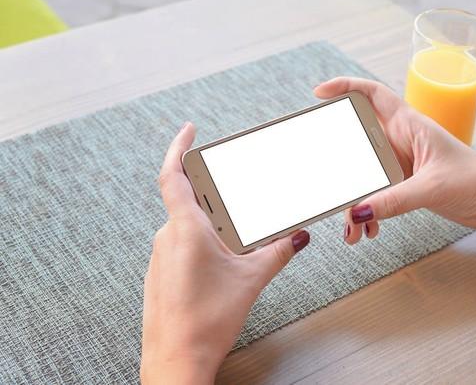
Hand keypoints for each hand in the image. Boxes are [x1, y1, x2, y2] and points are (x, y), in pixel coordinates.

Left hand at [140, 123, 309, 383]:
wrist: (176, 359)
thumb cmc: (208, 319)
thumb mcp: (251, 279)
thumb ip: (279, 252)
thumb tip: (301, 236)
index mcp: (185, 228)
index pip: (172, 175)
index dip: (177, 147)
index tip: (188, 129)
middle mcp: (167, 236)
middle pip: (185, 198)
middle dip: (209, 191)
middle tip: (233, 189)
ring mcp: (160, 256)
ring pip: (184, 223)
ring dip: (208, 220)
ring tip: (234, 233)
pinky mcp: (160, 273)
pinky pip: (179, 243)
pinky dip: (200, 241)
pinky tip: (219, 259)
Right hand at [315, 77, 475, 242]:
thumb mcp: (431, 187)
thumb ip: (393, 200)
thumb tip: (357, 212)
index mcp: (409, 124)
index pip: (372, 94)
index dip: (345, 87)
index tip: (319, 94)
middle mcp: (401, 140)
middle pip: (358, 138)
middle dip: (339, 160)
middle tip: (326, 178)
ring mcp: (402, 162)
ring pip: (364, 174)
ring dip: (354, 199)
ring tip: (350, 226)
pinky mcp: (405, 183)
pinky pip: (376, 194)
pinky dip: (368, 211)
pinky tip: (367, 229)